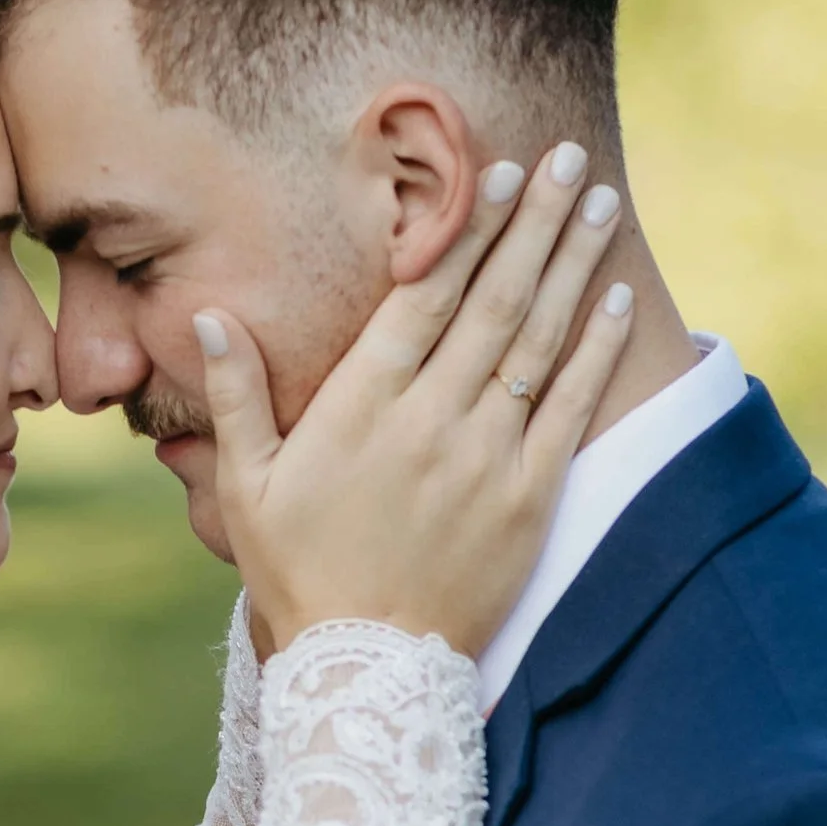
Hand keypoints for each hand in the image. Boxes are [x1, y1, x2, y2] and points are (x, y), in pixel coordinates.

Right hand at [197, 143, 633, 656]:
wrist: (366, 669)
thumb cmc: (298, 574)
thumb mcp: (246, 487)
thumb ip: (237, 396)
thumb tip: (211, 316)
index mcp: (363, 408)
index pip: (425, 297)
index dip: (465, 229)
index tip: (497, 171)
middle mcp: (432, 421)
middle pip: (494, 301)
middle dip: (532, 222)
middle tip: (569, 156)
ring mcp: (488, 458)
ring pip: (540, 341)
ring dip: (572, 264)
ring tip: (598, 202)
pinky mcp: (529, 498)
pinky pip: (571, 407)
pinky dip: (597, 348)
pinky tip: (615, 295)